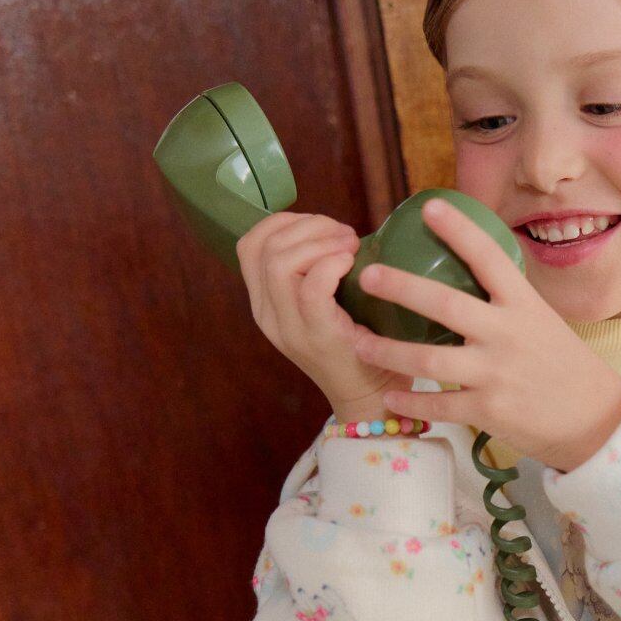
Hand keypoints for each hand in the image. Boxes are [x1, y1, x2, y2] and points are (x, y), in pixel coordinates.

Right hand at [235, 210, 414, 423]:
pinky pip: (311, 288)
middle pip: (264, 247)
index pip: (249, 244)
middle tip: (345, 235)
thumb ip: (316, 270)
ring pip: (279, 263)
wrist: (371, 398)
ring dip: (321, 242)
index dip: (284, 222)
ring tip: (351, 247)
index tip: (322, 227)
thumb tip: (336, 229)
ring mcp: (289, 328)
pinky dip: (331, 264)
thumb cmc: (359, 342)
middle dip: (308, 226)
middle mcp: (267, 316)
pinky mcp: (317, 337)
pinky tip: (351, 264)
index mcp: (265, 304)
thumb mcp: (325, 303)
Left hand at [350, 198, 620, 471]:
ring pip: (430, 360)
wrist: (592, 418)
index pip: (489, 258)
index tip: (430, 207)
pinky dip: (410, 402)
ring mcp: (496, 374)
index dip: (459, 231)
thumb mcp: (539, 319)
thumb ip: (503, 299)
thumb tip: (464, 264)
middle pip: (446, 305)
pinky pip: (438, 405)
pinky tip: (390, 395)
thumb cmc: (559, 363)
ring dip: (388, 351)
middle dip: (401, 288)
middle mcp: (507, 334)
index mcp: (523, 305)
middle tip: (368, 275)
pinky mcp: (489, 410)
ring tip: (356, 341)